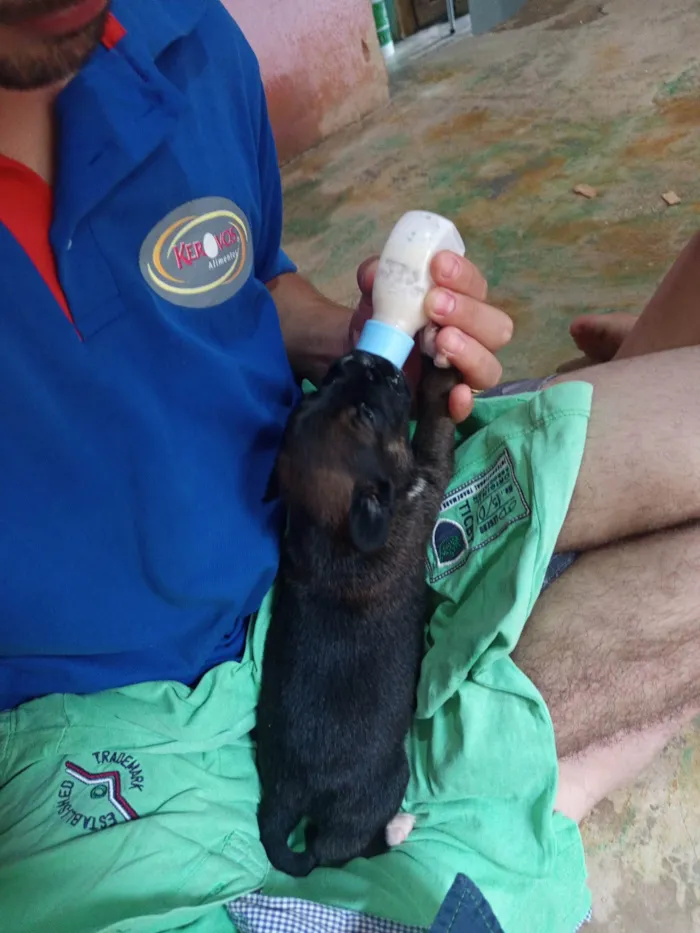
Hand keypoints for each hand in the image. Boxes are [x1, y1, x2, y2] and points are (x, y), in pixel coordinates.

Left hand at [352, 252, 512, 421]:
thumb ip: (376, 278)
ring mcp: (462, 375)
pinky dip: (464, 403)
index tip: (438, 266)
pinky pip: (466, 409)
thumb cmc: (381, 320)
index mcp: (461, 305)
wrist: (362, 360)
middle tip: (434, 305)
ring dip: (470, 352)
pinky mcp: (446, 406)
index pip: (477, 288)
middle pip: (496, 327)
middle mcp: (472, 339)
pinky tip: (455, 395)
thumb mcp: (375, 295)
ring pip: (490, 368)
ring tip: (441, 341)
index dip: (464, 276)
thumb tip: (374, 273)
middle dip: (469, 313)